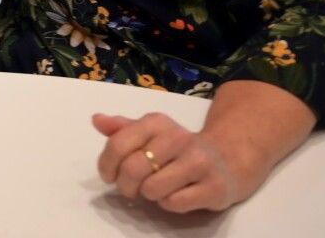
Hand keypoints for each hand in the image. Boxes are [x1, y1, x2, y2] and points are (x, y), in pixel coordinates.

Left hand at [92, 112, 246, 213]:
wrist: (227, 159)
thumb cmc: (178, 149)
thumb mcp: (150, 133)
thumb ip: (122, 129)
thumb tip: (96, 120)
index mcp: (157, 122)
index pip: (117, 144)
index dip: (107, 165)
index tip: (109, 175)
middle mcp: (178, 137)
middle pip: (133, 169)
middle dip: (125, 185)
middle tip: (131, 189)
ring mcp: (199, 162)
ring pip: (153, 189)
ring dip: (149, 195)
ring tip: (157, 188)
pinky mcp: (213, 187)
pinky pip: (174, 203)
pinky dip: (169, 204)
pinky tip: (177, 195)